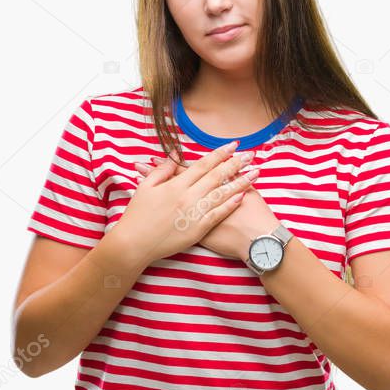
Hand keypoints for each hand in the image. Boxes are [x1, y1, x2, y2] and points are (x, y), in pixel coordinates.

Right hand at [111, 140, 254, 266]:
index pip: (202, 165)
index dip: (219, 154)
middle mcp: (187, 197)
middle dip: (235, 163)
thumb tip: (175, 155)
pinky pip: (217, 215)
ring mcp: (193, 213)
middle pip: (216, 176)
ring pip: (221, 194)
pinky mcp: (197, 230)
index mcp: (175, 185)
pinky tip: (242, 197)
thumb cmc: (137, 215)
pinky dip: (230, 205)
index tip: (232, 145)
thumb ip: (162, 170)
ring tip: (255, 173)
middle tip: (251, 154)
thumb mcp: (145, 188)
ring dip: (240, 182)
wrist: (134, 244)